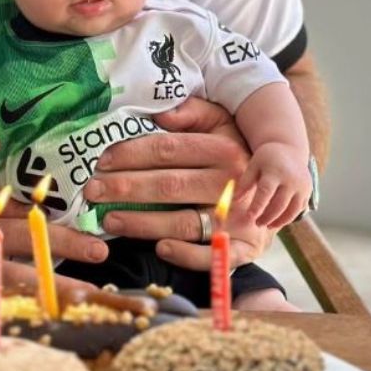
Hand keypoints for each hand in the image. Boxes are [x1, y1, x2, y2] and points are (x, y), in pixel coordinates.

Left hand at [87, 98, 257, 251]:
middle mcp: (233, 184)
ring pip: (183, 222)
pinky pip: (212, 256)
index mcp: (226, 150)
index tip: (103, 160)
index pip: (170, 150)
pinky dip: (186, 255)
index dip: (133, 154)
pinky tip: (159, 248)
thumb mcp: (224, 124)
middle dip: (126, 188)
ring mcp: (239, 218)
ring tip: (110, 220)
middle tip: (93, 191)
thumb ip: (195, 114)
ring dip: (142, 223)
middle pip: (170, 186)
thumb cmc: (238, 157)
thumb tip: (162, 115)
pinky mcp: (245, 248)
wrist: (277, 194)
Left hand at [238, 142, 311, 227]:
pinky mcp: (308, 191)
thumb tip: (234, 201)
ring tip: (266, 225)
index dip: (257, 207)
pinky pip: (298, 209)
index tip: (249, 217)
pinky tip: (277, 221)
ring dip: (278, 221)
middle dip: (267, 217)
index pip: (266, 192)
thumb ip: (245, 182)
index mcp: (275, 171)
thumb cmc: (267, 158)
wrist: (290, 149)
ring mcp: (302, 185)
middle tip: (257, 223)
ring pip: (291, 210)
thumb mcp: (254, 165)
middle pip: (279, 204)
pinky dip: (288, 217)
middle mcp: (291, 179)